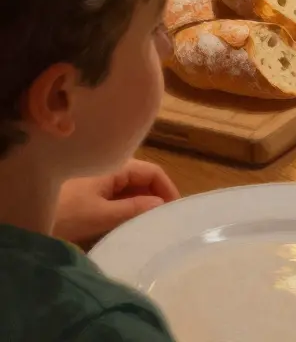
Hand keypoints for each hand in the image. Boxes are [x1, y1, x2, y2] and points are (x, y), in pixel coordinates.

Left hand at [53, 159, 179, 246]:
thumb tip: (162, 205)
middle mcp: (107, 169)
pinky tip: (126, 225)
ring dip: (139, 205)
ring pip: (128, 189)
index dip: (168, 189)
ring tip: (148, 225)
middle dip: (155, 198)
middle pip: (141, 180)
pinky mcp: (86, 194)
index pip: (153, 172)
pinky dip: (124, 209)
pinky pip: (114, 197)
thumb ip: (134, 209)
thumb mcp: (101, 215)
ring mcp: (95, 181)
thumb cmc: (64, 214)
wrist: (23, 218)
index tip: (175, 212)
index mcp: (114, 167)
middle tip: (164, 221)